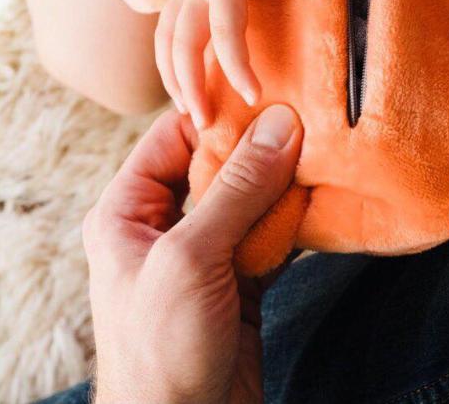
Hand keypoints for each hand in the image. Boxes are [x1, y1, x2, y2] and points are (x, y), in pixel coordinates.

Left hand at [84, 104, 302, 403]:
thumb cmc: (160, 349)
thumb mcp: (190, 258)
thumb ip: (237, 189)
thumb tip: (280, 125)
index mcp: (128, 211)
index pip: (173, 138)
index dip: (217, 117)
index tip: (268, 98)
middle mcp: (164, 226)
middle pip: (216, 167)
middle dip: (260, 148)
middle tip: (306, 123)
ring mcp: (205, 254)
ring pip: (248, 200)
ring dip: (282, 183)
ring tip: (320, 154)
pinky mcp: (239, 280)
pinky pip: (269, 234)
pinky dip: (294, 220)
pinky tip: (320, 202)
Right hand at [156, 0, 295, 128]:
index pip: (223, 31)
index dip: (236, 66)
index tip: (252, 96)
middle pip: (181, 47)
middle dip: (189, 87)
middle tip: (203, 124)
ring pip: (167, 39)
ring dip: (173, 76)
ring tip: (186, 108)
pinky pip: (170, 26)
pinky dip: (171, 55)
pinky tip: (182, 70)